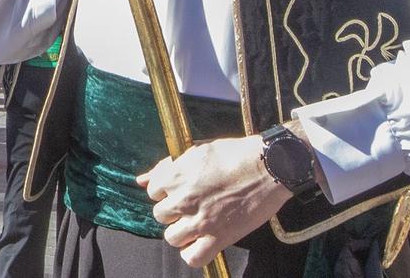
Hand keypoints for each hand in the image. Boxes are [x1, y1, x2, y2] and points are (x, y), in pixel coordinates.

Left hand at [141, 134, 291, 268]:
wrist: (268, 166)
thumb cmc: (233, 154)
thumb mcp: (195, 151)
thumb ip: (165, 167)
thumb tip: (141, 180)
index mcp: (175, 176)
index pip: (153, 191)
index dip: (166, 191)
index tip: (179, 190)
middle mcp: (184, 200)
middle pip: (161, 215)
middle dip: (172, 211)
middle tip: (190, 206)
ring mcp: (201, 220)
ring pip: (172, 237)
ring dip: (181, 232)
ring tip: (195, 224)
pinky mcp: (220, 237)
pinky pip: (193, 257)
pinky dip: (193, 254)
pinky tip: (200, 243)